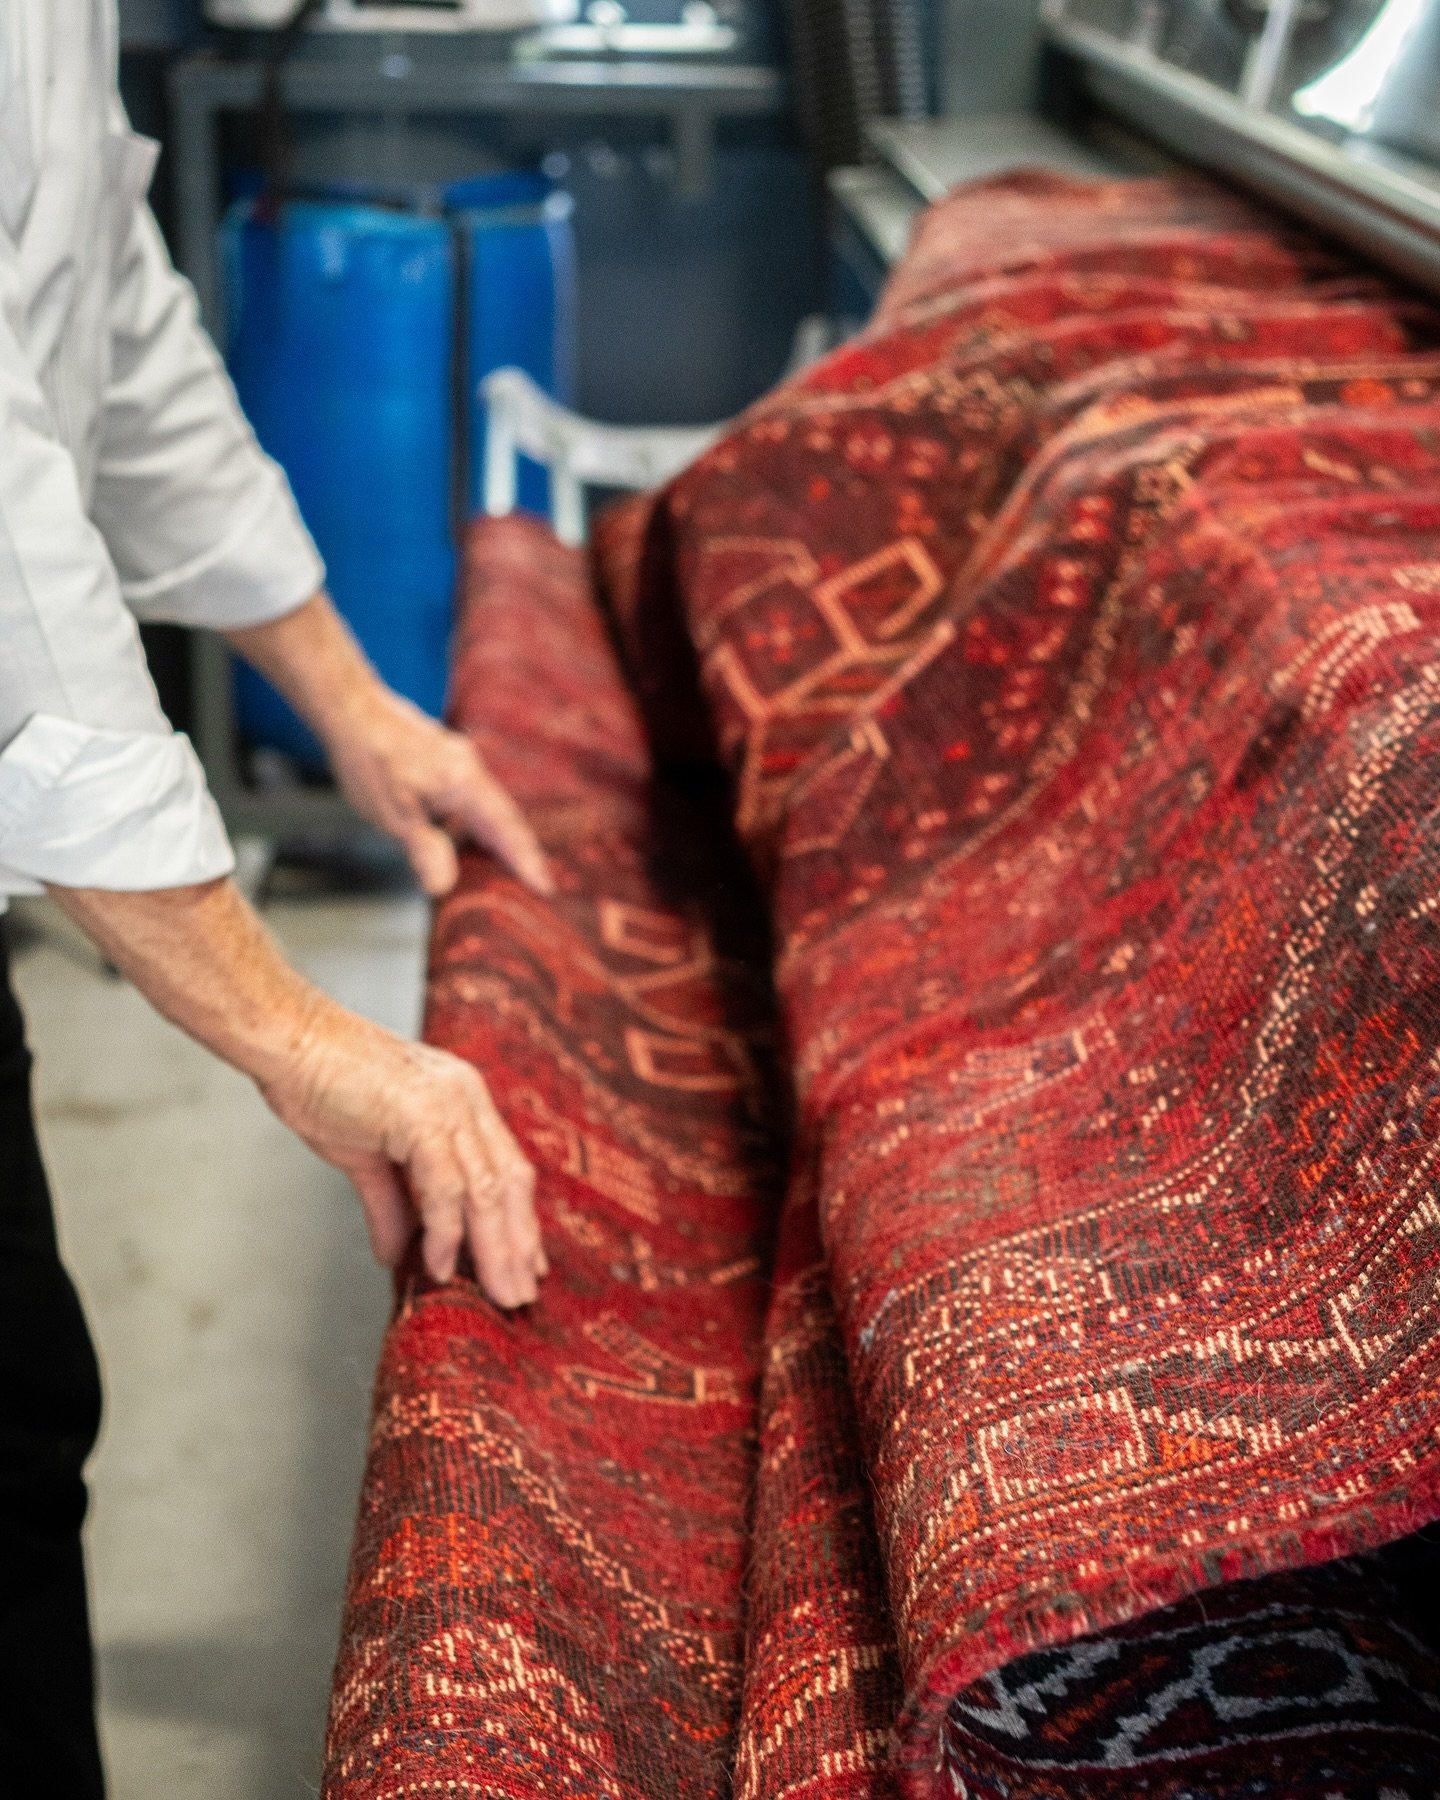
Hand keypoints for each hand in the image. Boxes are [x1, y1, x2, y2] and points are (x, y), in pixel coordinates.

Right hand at [262, 996, 546, 1306]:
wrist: (287, 1037)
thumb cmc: (320, 1083)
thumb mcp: (365, 1153)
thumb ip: (391, 1203)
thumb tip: (400, 1254)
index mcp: (463, 1099)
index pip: (507, 1167)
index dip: (519, 1219)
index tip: (525, 1262)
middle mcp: (467, 1099)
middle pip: (510, 1182)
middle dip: (518, 1244)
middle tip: (521, 1294)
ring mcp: (448, 1104)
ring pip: (487, 1189)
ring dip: (495, 1248)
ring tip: (499, 1293)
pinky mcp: (420, 1115)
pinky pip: (445, 1186)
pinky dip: (447, 1232)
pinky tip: (442, 1266)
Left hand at [324, 683, 554, 899]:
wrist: (350, 708)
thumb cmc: (367, 758)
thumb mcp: (392, 813)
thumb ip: (423, 848)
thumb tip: (443, 886)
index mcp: (463, 783)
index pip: (504, 829)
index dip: (526, 860)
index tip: (545, 887)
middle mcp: (470, 768)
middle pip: (506, 817)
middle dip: (523, 851)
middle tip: (541, 883)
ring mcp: (460, 761)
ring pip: (490, 806)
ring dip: (503, 837)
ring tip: (515, 866)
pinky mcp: (447, 759)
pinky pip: (475, 796)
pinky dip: (482, 821)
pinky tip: (474, 836)